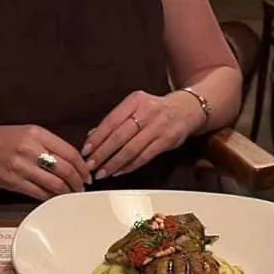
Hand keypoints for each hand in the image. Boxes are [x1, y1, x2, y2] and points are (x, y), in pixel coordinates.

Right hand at [0, 125, 91, 199]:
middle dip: (78, 182)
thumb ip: (48, 144)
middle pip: (66, 170)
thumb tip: (71, 160)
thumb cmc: (1, 140)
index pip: (70, 152)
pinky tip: (55, 198)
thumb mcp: (26, 133)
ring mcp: (22, 166)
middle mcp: (30, 148)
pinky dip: (51, 198)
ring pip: (55, 184)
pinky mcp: (15, 182)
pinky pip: (40, 194)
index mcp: (37, 133)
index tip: (87, 174)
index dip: (82, 167)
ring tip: (70, 194)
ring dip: (66, 192)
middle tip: (81, 188)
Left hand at [82, 90, 203, 179]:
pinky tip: (119, 172)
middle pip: (119, 136)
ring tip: (102, 172)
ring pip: (131, 149)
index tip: (86, 151)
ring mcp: (158, 127)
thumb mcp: (136, 107)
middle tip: (90, 166)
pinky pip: (144, 156)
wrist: (187, 109)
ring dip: (114, 163)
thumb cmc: (156, 110)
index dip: (97, 138)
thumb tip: (92, 136)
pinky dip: (129, 166)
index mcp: (135, 100)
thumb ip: (115, 121)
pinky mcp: (166, 141)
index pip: (111, 121)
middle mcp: (146, 112)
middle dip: (102, 153)